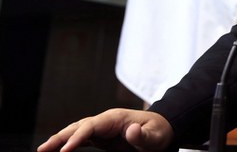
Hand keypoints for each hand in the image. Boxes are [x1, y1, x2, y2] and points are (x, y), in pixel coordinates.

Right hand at [37, 108, 172, 151]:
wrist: (162, 130)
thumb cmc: (158, 132)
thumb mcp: (155, 136)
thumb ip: (142, 135)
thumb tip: (130, 130)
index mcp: (116, 118)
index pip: (91, 125)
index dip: (77, 137)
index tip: (65, 150)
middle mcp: (106, 121)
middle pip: (78, 126)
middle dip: (60, 137)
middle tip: (43, 149)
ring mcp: (102, 129)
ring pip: (76, 132)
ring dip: (60, 139)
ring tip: (43, 150)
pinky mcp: (101, 137)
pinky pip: (81, 139)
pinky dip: (68, 143)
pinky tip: (57, 150)